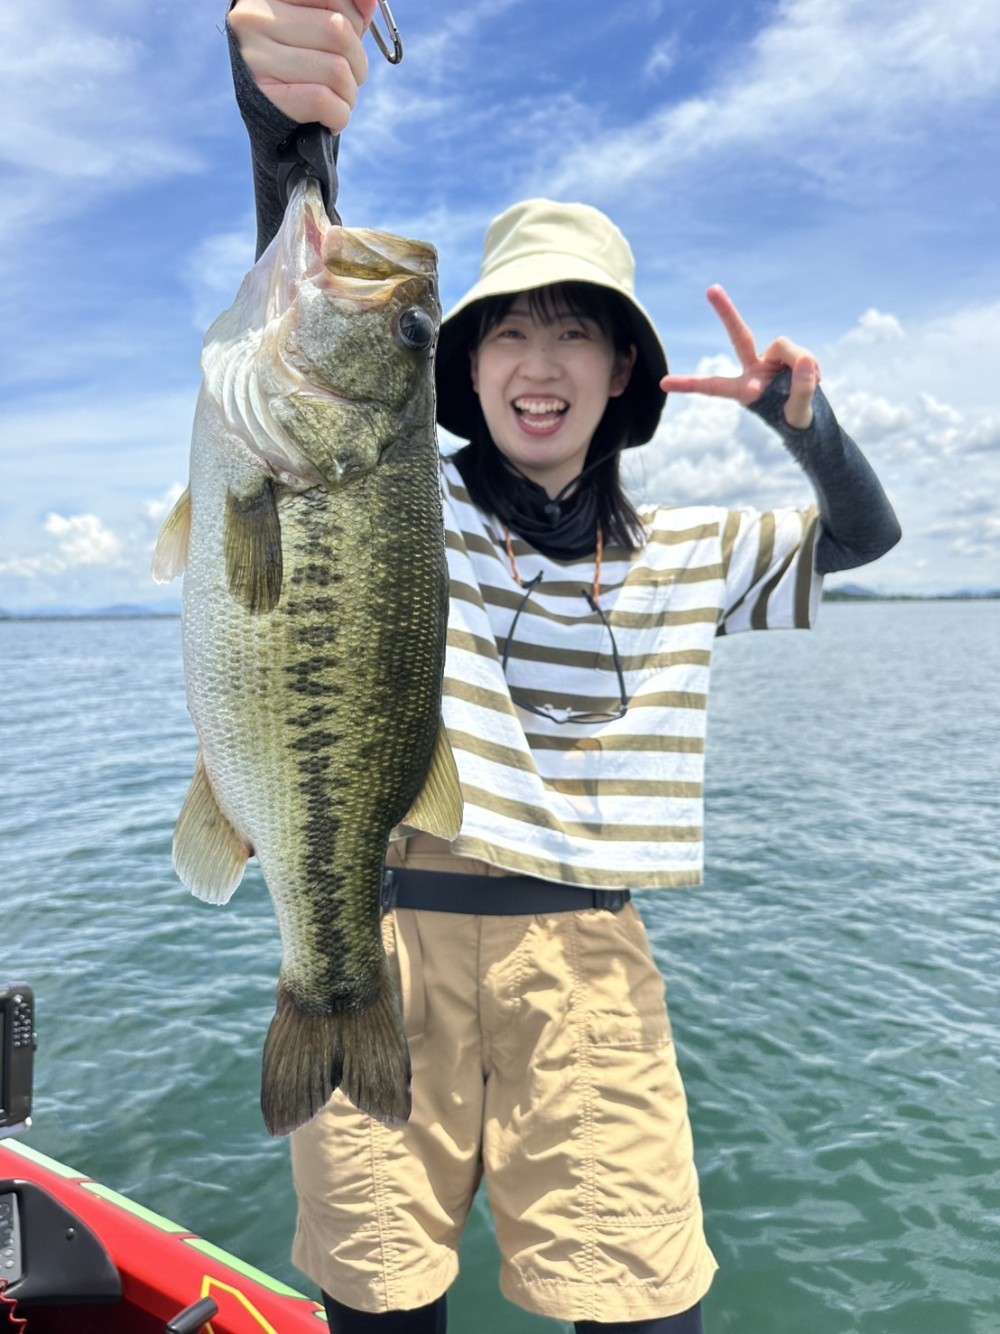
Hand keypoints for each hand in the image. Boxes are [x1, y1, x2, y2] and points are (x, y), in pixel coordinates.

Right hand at [229, 0, 378, 132]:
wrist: (263, 111)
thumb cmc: (295, 61)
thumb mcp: (318, 26)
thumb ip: (344, 10)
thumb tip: (370, 0)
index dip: (355, 17)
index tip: (355, 34)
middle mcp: (255, 17)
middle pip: (338, 31)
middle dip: (358, 62)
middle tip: (349, 77)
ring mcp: (256, 56)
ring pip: (336, 70)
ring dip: (350, 93)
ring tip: (338, 98)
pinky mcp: (265, 95)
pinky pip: (322, 101)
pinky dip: (339, 114)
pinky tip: (331, 116)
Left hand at [660, 285, 820, 428]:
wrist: (810, 418)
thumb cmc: (795, 420)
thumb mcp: (798, 412)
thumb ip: (801, 389)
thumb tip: (803, 361)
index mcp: (745, 390)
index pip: (714, 386)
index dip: (690, 384)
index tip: (663, 383)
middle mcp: (754, 371)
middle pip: (740, 337)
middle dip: (727, 313)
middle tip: (711, 289)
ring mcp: (771, 361)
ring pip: (785, 346)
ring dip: (801, 360)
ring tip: (812, 381)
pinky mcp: (788, 356)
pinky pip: (800, 352)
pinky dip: (810, 364)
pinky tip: (815, 376)